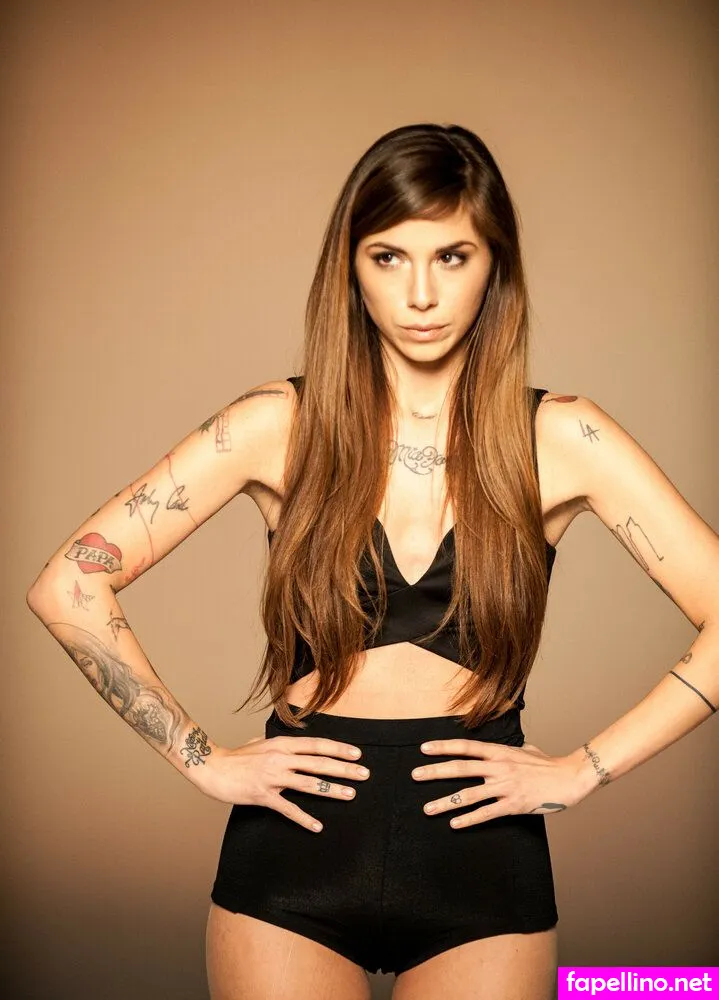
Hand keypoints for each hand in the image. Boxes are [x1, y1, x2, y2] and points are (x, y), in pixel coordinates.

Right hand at [199, 734, 370, 831]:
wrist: (211, 767)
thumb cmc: (235, 757)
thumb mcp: (259, 743)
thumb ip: (274, 744)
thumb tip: (282, 743)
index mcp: (282, 744)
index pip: (317, 745)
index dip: (339, 749)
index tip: (357, 754)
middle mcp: (281, 759)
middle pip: (319, 763)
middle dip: (344, 769)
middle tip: (365, 774)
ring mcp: (273, 777)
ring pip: (309, 784)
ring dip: (332, 790)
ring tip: (351, 795)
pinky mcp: (264, 796)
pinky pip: (288, 809)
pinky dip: (304, 819)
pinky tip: (317, 826)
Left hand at [411, 738, 588, 828]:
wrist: (569, 778)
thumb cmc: (547, 764)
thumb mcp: (525, 749)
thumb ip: (511, 749)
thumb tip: (508, 746)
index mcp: (499, 752)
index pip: (465, 747)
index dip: (443, 747)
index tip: (423, 749)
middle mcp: (499, 767)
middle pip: (460, 768)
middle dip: (435, 772)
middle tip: (414, 775)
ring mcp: (505, 787)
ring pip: (468, 795)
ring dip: (446, 802)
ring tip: (427, 808)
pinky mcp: (513, 805)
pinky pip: (486, 813)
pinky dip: (468, 819)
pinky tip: (454, 824)